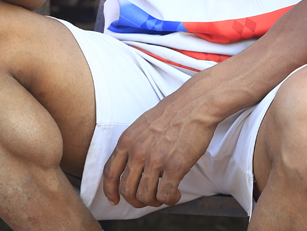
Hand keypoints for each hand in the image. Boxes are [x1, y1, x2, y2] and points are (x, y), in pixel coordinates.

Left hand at [102, 85, 219, 207]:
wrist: (197, 103)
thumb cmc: (174, 111)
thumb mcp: (143, 123)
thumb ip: (134, 143)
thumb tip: (131, 161)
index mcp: (127, 140)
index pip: (110, 173)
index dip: (110, 191)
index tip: (115, 200)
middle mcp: (137, 152)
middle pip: (126, 190)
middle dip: (135, 200)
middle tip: (147, 199)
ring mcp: (155, 160)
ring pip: (144, 196)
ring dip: (153, 202)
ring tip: (164, 196)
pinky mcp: (174, 166)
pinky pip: (165, 195)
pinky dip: (170, 200)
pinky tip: (176, 194)